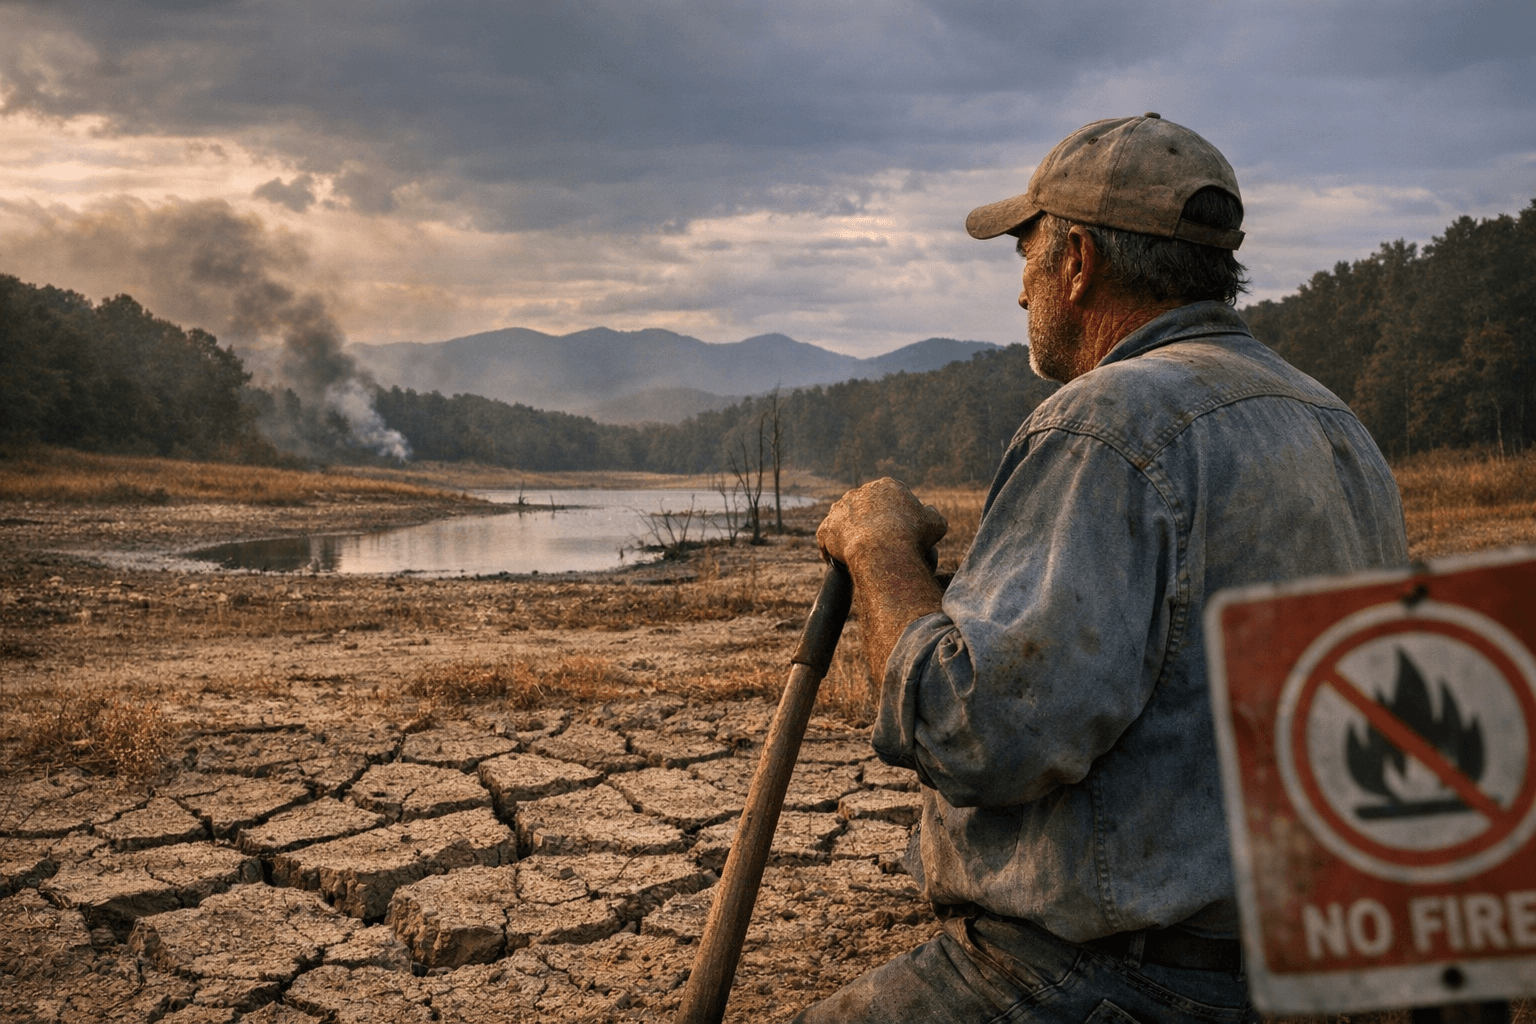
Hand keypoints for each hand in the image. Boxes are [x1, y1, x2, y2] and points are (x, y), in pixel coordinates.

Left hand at [817, 477, 947, 568]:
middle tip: (881, 545)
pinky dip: (832, 549)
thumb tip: (930, 512)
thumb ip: (934, 515)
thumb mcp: (936, 525)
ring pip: (846, 521)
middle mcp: (860, 493)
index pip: (892, 498)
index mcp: (887, 486)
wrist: (882, 549)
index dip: (898, 516)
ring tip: (859, 553)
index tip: (902, 533)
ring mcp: (840, 509)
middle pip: (867, 508)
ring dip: (851, 533)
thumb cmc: (911, 536)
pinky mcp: (826, 528)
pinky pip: (828, 539)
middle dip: (873, 523)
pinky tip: (839, 561)